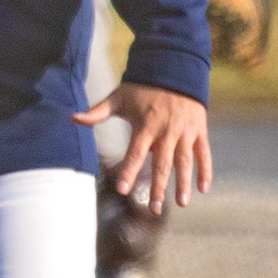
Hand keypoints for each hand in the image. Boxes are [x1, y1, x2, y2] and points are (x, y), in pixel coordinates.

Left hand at [73, 81, 210, 212]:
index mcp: (144, 125)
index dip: (129, 171)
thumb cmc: (142, 87)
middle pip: (162, 164)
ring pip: (185, 162)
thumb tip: (72, 118)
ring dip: (184, 183)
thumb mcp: (118, 97)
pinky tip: (203, 188)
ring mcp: (185, 131)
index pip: (135, 153)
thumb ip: (97, 112)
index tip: (123, 189)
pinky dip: (205, 170)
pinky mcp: (199, 130)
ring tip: (182, 203)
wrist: (174, 68)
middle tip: (155, 209)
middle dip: (158, 187)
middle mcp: (166, 131)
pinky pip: (204, 153)